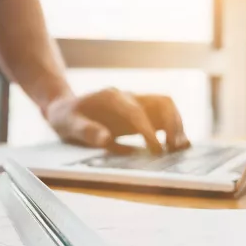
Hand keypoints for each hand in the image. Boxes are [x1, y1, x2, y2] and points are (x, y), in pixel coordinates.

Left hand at [45, 88, 189, 153]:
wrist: (66, 110)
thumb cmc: (66, 117)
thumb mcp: (68, 124)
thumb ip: (86, 130)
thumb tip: (106, 139)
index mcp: (112, 97)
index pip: (137, 111)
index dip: (148, 130)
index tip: (156, 149)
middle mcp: (129, 97)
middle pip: (162, 102)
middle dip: (172, 124)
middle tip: (174, 149)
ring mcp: (137, 104)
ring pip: (167, 108)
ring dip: (177, 126)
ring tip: (179, 149)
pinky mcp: (140, 114)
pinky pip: (163, 118)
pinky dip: (173, 130)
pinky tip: (176, 148)